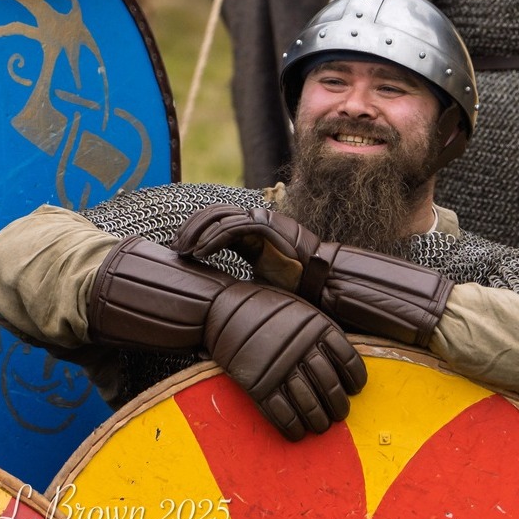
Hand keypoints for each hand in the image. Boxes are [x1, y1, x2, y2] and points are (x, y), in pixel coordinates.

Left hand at [177, 204, 451, 347]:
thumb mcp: (271, 291)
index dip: (197, 234)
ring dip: (198, 231)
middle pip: (216, 214)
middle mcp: (262, 224)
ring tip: (183, 250)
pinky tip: (202, 252)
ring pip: (222, 216)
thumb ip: (250, 288)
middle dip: (192, 228)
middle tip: (175, 249)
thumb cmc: (311, 295)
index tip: (179, 253)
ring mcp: (269, 224)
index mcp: (258, 237)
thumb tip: (224, 304)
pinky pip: (239, 226)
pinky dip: (216, 236)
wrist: (344, 288)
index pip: (220, 224)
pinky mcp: (277, 230)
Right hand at [203, 281, 365, 440]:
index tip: (353, 390)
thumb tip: (338, 360)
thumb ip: (318, 329)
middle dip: (339, 407)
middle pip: (331, 388)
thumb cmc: (261, 306)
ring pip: (310, 407)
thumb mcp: (297, 307)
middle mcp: (302, 347)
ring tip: (319, 426)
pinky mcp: (258, 385)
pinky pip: (283, 415)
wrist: (220, 307)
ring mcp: (280, 367)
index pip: (349, 362)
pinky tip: (297, 431)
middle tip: (338, 414)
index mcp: (316, 325)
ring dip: (319, 422)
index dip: (355, 381)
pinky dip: (293, 428)